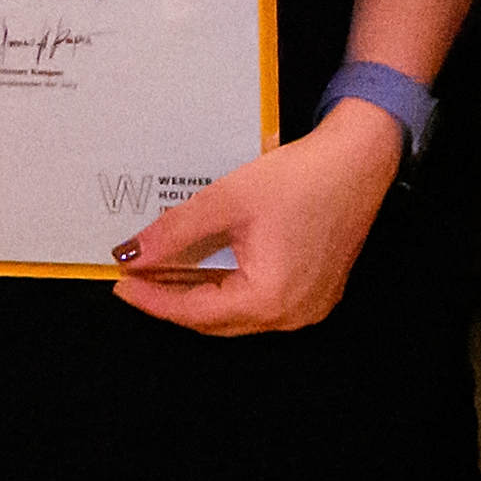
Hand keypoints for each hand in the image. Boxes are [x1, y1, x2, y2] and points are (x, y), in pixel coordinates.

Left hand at [116, 113, 397, 332]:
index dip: (153, 300)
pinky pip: (261, 304)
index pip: (195, 313)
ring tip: (164, 274)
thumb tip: (132, 254)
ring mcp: (309, 309)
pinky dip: (229, 291)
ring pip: (238, 315)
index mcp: (269, 299)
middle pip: (216, 321)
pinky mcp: (317, 294)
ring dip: (200, 297)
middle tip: (136, 279)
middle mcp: (291, 316)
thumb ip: (175, 232)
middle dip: (173, 301)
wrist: (360, 159)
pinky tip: (207, 270)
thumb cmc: (299, 177)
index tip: (120, 283)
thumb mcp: (226, 200)